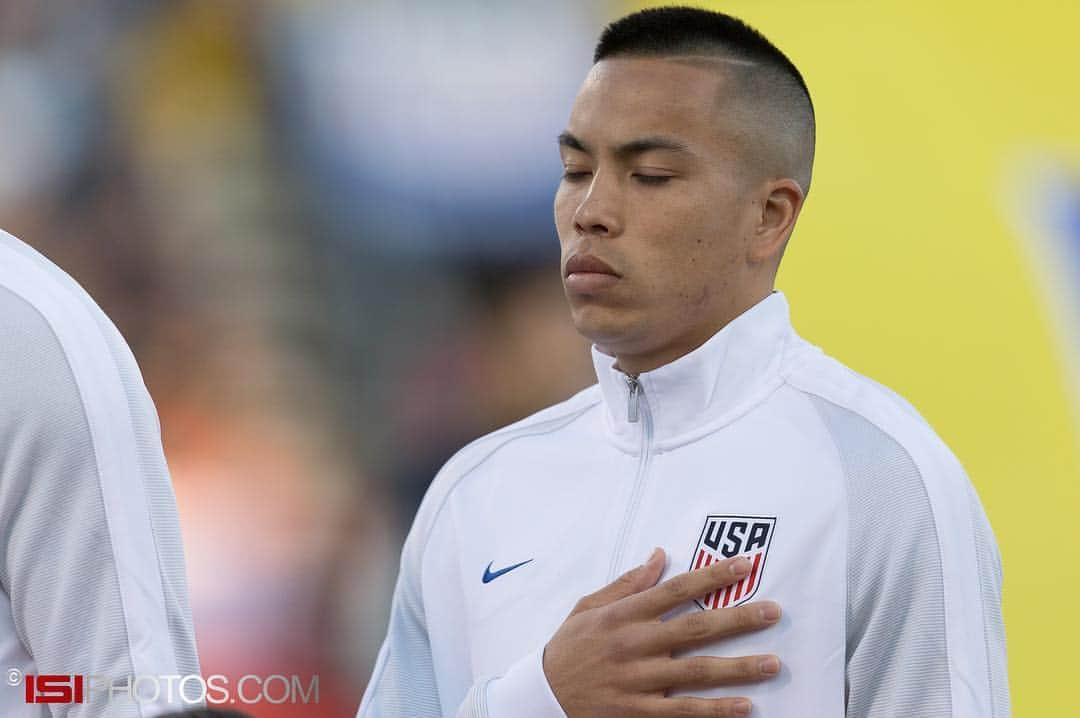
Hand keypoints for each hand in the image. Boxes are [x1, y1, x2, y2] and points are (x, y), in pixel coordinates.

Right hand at [543, 548, 781, 716]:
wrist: (542, 695)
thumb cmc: (570, 646)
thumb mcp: (590, 606)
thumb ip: (628, 583)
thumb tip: (659, 555)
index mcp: (624, 614)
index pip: (676, 589)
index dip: (712, 576)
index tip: (744, 566)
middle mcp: (634, 644)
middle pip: (694, 628)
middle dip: (737, 619)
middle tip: (773, 612)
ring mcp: (638, 680)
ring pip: (696, 672)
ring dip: (738, 668)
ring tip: (772, 663)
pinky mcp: (638, 711)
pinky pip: (683, 711)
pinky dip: (715, 710)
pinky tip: (744, 706)